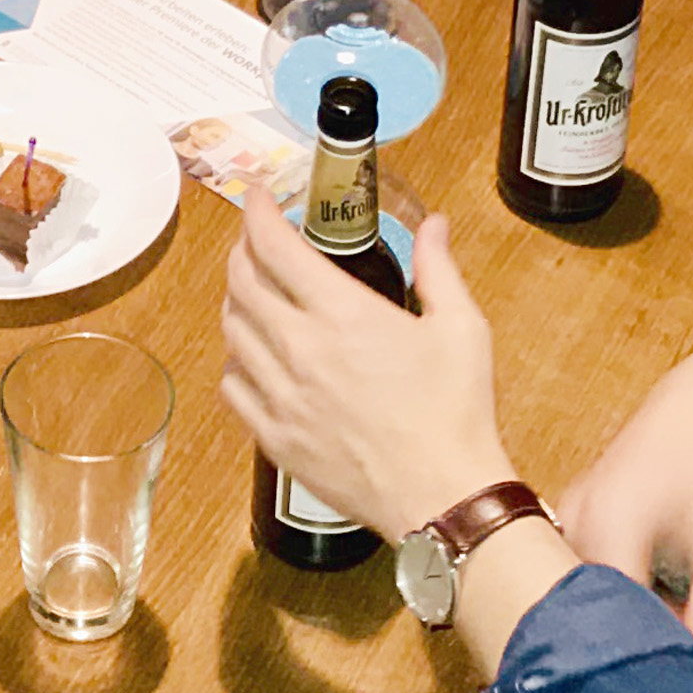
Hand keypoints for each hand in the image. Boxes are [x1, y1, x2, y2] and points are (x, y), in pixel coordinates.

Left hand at [217, 194, 511, 547]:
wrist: (443, 495)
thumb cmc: (456, 413)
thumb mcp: (462, 327)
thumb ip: (439, 268)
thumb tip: (436, 225)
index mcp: (344, 314)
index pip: (275, 247)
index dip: (257, 213)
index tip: (257, 198)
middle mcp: (301, 349)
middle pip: (241, 283)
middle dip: (242, 250)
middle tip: (255, 241)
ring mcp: (282, 396)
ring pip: (230, 332)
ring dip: (236, 301)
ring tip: (253, 292)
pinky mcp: (276, 438)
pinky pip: (232, 387)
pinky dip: (235, 362)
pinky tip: (254, 358)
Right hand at [556, 331, 692, 657]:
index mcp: (608, 525)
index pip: (608, 620)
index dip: (641, 652)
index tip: (674, 670)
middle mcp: (574, 519)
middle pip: (588, 607)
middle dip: (629, 636)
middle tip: (675, 650)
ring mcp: (568, 513)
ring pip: (582, 589)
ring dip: (624, 611)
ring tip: (672, 614)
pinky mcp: (572, 512)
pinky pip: (580, 568)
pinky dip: (614, 588)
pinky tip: (653, 590)